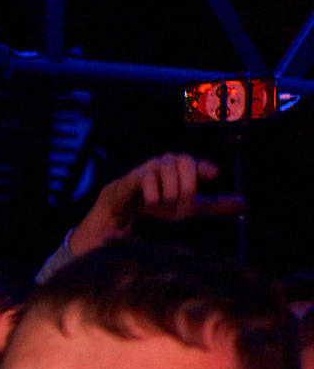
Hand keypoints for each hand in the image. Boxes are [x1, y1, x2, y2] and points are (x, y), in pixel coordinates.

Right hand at [70, 153, 244, 257]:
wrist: (123, 207)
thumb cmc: (159, 202)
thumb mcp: (189, 207)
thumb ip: (215, 204)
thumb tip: (244, 203)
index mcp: (185, 165)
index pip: (196, 163)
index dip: (204, 167)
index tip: (213, 174)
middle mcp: (170, 161)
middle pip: (186, 166)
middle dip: (186, 191)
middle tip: (180, 208)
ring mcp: (152, 167)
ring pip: (170, 180)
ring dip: (168, 198)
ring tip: (160, 205)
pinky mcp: (135, 176)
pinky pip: (150, 185)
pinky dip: (153, 198)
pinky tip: (148, 203)